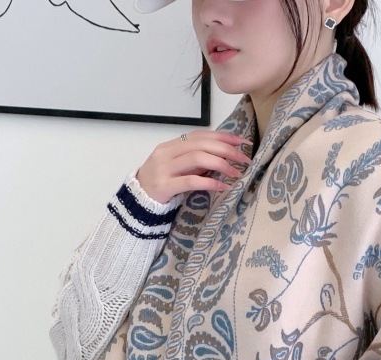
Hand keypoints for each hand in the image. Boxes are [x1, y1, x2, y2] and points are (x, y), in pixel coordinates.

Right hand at [135, 130, 252, 204]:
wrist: (137, 203)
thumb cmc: (161, 185)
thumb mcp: (177, 168)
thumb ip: (194, 161)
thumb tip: (222, 156)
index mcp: (170, 145)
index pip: (200, 135)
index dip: (222, 137)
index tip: (241, 142)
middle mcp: (166, 153)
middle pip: (201, 144)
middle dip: (226, 150)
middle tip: (244, 159)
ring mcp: (164, 169)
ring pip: (197, 158)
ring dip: (221, 164)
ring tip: (236, 173)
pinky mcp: (164, 186)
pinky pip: (191, 181)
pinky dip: (209, 183)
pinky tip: (222, 186)